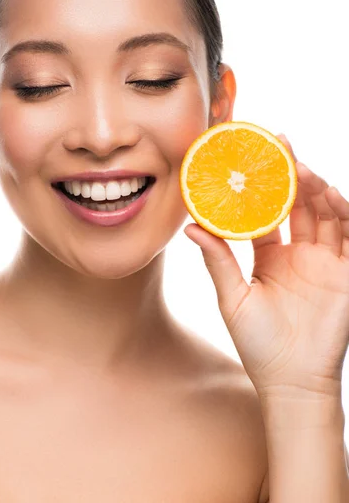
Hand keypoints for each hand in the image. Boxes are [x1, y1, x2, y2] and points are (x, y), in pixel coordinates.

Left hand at [184, 136, 348, 400]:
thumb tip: (191, 228)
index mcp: (271, 256)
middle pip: (298, 203)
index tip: (251, 159)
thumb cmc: (259, 344)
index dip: (262, 186)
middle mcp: (299, 253)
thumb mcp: (233, 297)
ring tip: (300, 167)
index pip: (269, 211)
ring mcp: (325, 261)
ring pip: (325, 213)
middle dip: (292, 173)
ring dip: (315, 188)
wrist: (291, 381)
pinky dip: (344, 213)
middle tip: (279, 144)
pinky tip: (332, 194)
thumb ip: (218, 260)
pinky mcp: (346, 272)